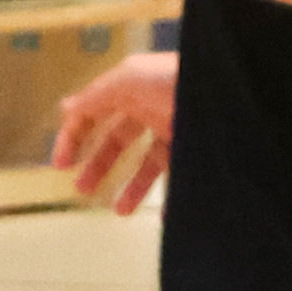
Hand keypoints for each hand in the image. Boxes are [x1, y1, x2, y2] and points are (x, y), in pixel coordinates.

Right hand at [50, 52, 180, 215]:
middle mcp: (150, 108)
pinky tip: (161, 214)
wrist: (230, 88)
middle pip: (117, 140)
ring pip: (147, 163)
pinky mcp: (194, 146)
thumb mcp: (127, 79)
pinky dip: (170, 198)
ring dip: (131, 187)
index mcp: (129, 89)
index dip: (73, 137)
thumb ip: (94, 96)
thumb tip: (65, 108)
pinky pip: (178, 176)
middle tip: (82, 189)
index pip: (92, 113)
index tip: (61, 165)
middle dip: (98, 165)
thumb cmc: (176, 76)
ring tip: (120, 211)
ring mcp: (174, 127)